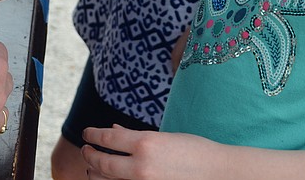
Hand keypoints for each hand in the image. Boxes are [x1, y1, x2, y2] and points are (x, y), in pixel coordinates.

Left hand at [82, 125, 217, 179]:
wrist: (219, 174)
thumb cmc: (194, 150)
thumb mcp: (163, 137)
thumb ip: (135, 136)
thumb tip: (113, 130)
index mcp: (146, 143)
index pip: (108, 138)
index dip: (93, 135)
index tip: (87, 133)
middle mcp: (141, 166)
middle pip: (102, 163)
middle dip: (90, 155)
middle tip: (86, 150)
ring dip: (95, 174)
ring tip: (91, 168)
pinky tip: (108, 179)